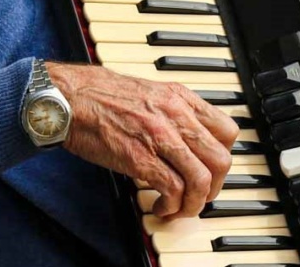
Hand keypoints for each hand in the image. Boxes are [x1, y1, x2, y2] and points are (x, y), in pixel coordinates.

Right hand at [47, 62, 238, 218]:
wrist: (71, 98)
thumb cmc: (103, 96)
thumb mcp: (151, 92)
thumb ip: (174, 112)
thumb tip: (189, 139)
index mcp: (181, 98)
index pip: (228, 131)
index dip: (223, 156)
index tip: (210, 168)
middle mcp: (176, 115)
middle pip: (220, 159)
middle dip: (213, 186)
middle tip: (199, 195)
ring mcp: (160, 137)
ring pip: (201, 180)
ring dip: (194, 203)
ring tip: (179, 207)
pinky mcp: (140, 159)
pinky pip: (173, 190)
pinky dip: (171, 206)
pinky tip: (160, 206)